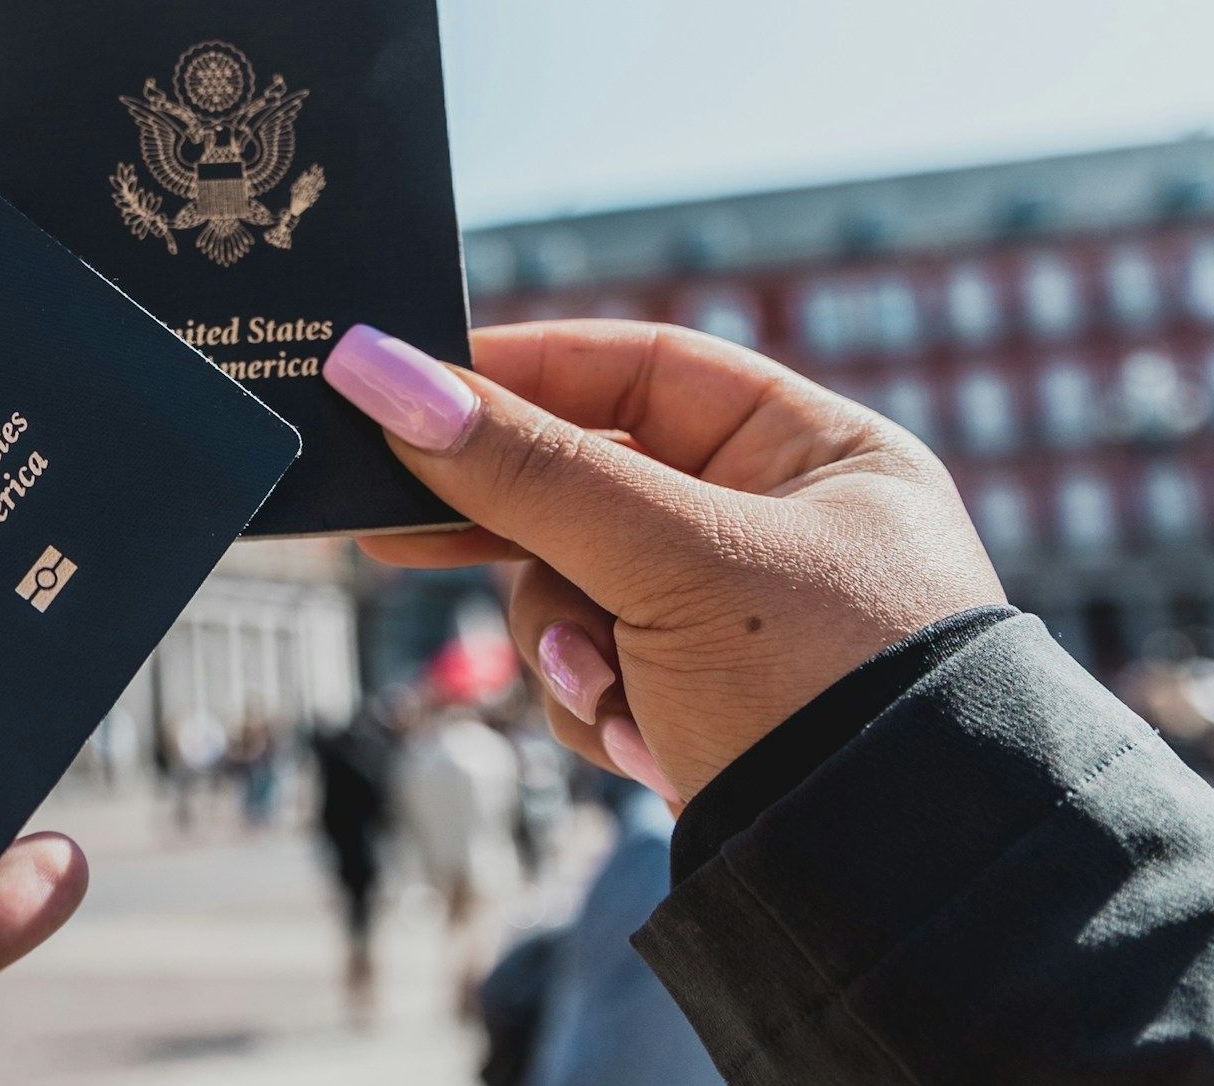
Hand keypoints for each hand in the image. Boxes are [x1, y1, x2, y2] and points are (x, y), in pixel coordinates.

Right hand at [324, 319, 1004, 800]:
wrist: (886, 894)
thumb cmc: (821, 689)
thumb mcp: (668, 560)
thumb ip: (523, 468)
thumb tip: (378, 371)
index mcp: (816, 452)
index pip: (641, 370)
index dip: (523, 373)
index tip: (409, 387)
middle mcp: (778, 525)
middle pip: (588, 485)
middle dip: (515, 532)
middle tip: (391, 529)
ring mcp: (733, 622)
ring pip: (570, 588)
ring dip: (566, 642)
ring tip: (608, 690)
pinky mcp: (699, 704)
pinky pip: (593, 671)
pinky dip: (598, 705)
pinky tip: (644, 744)